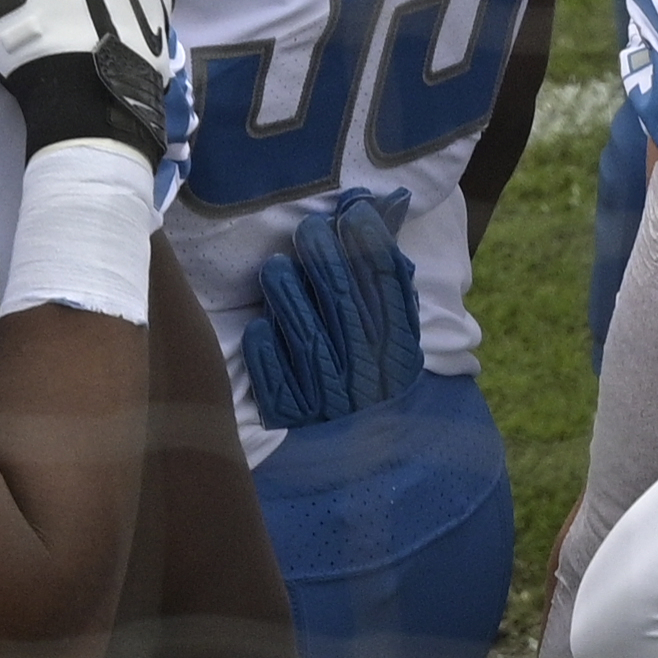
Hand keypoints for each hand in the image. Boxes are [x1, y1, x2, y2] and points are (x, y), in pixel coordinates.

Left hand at [237, 187, 427, 429]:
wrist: (364, 455)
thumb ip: (386, 269)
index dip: (373, 251)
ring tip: (274, 267)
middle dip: (327, 266)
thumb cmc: (371, 367)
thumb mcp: (390, 326)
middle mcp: (369, 372)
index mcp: (398, 348)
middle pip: (347, 311)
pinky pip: (280, 384)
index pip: (389, 292)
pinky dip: (269, 356)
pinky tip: (258, 329)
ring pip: (311, 343)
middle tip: (308, 229)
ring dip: (291, 302)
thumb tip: (391, 203)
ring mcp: (333, 398)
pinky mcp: (296, 416)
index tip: (354, 214)